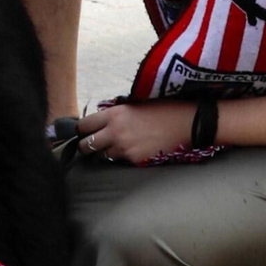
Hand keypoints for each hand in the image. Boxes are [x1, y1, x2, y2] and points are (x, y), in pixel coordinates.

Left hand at [76, 100, 193, 165]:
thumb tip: (98, 121)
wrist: (184, 123)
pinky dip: (123, 157)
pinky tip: (133, 149)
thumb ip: (114, 114)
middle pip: (85, 145)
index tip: (83, 132)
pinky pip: (120, 160)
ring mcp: (124, 148)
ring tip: (116, 146)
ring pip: (102, 156)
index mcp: (113, 114)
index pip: (83, 126)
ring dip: (105, 152)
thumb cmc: (160, 110)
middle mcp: (115, 132)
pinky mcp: (134, 160)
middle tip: (92, 144)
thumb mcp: (133, 105)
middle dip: (86, 146)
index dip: (81, 130)